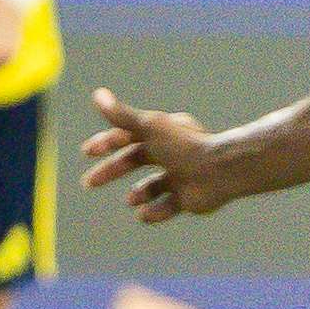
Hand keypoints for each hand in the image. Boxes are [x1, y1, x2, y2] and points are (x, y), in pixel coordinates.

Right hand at [82, 86, 235, 222]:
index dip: (106, 142)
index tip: (87, 152)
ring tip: (132, 199)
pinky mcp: (189, 198)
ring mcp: (181, 176)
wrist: (222, 171)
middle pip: (135, 160)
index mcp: (163, 132)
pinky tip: (144, 214)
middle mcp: (172, 152)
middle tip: (88, 183)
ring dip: (138, 193)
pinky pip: (167, 207)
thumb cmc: (184, 146)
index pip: (129, 135)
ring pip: (152, 186)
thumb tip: (97, 94)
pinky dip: (154, 212)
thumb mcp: (148, 126)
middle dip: (111, 171)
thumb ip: (121, 115)